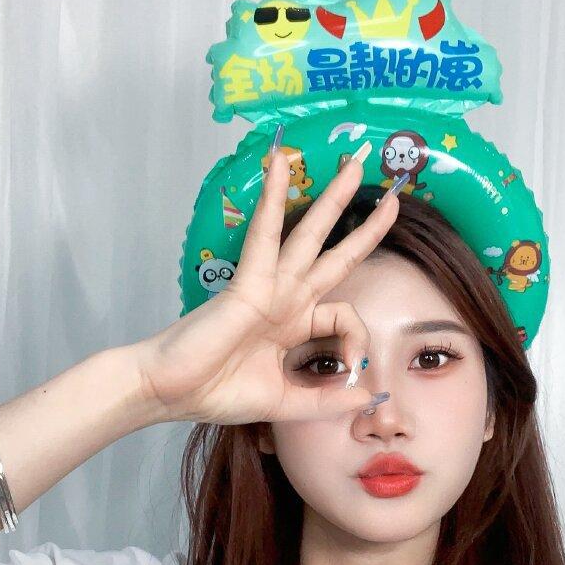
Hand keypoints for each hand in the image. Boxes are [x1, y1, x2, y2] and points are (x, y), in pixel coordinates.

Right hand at [132, 147, 399, 425]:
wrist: (170, 392)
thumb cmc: (217, 392)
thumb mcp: (287, 401)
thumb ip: (328, 399)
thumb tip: (371, 398)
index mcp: (295, 323)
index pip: (344, 315)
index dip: (358, 340)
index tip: (353, 370)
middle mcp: (287, 298)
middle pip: (336, 255)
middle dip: (366, 226)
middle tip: (394, 197)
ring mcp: (269, 285)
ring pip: (308, 233)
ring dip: (333, 198)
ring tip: (354, 163)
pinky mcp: (248, 280)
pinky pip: (265, 233)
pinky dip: (272, 198)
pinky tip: (280, 165)